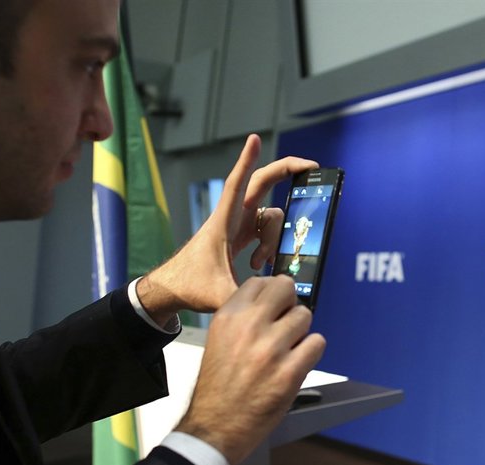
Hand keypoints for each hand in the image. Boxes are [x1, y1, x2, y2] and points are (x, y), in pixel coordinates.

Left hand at [136, 135, 317, 324]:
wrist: (174, 288)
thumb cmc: (190, 284)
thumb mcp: (219, 295)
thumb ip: (246, 300)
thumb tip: (271, 304)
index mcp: (224, 222)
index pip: (239, 184)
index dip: (247, 161)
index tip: (254, 139)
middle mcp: (233, 216)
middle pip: (264, 184)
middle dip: (287, 172)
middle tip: (311, 168)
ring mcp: (240, 224)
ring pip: (271, 217)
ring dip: (273, 240)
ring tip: (258, 265)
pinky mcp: (242, 235)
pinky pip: (267, 231)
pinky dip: (269, 246)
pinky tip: (258, 266)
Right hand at [174, 275, 325, 464]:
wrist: (214, 427)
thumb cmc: (218, 386)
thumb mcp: (219, 339)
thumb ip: (243, 317)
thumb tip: (273, 300)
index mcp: (228, 317)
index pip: (261, 281)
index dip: (272, 294)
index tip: (274, 307)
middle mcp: (249, 327)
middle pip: (287, 288)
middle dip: (290, 303)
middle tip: (286, 323)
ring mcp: (270, 350)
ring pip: (305, 316)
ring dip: (301, 331)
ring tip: (288, 348)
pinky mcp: (289, 373)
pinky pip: (317, 343)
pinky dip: (311, 351)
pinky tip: (298, 362)